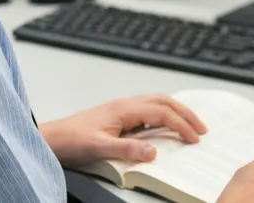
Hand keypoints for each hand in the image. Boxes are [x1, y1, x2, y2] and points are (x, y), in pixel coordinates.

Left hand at [39, 94, 206, 166]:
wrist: (52, 138)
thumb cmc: (71, 139)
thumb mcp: (99, 148)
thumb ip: (127, 149)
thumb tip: (154, 151)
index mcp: (124, 108)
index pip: (162, 113)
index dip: (181, 125)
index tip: (194, 138)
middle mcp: (125, 104)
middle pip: (164, 102)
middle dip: (186, 114)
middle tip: (201, 129)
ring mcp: (122, 108)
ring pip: (157, 102)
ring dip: (176, 112)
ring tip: (190, 125)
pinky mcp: (118, 115)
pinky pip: (148, 109)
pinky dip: (164, 114)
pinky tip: (165, 126)